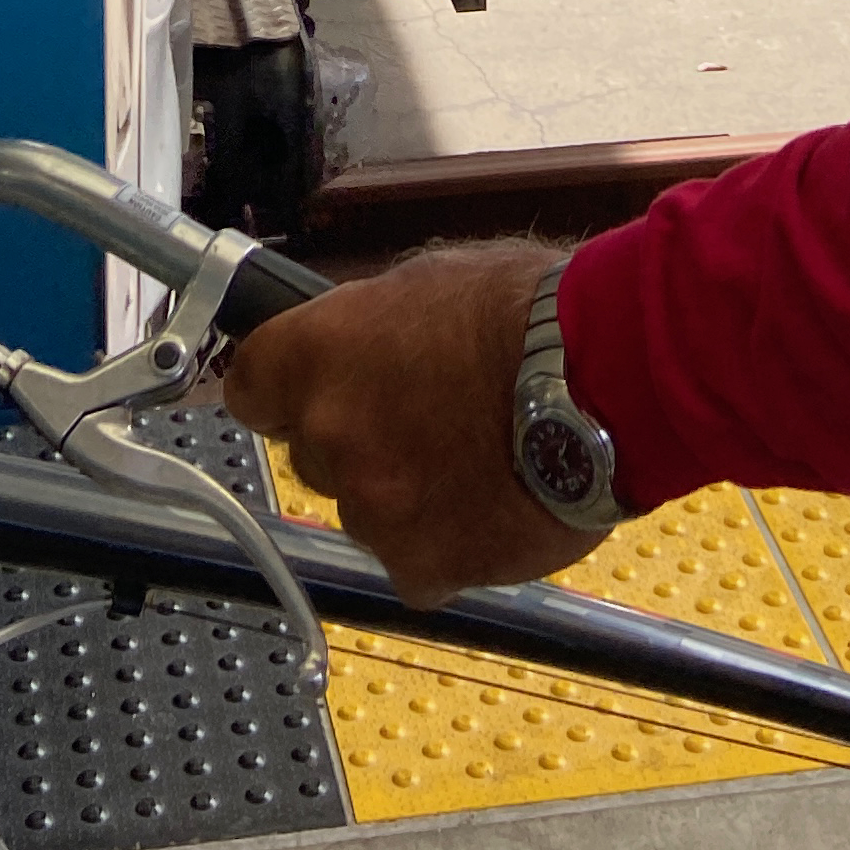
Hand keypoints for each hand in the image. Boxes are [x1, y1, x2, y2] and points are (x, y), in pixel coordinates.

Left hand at [220, 240, 607, 607]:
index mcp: (315, 354)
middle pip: (314, 453)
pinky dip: (445, 545)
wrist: (599, 382)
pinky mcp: (421, 567)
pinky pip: (414, 565)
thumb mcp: (426, 282)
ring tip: (472, 461)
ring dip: (403, 495)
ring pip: (366, 511)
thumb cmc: (523, 314)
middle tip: (420, 421)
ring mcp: (371, 509)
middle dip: (355, 441)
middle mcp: (328, 435)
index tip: (308, 390)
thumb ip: (368, 325)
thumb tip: (354, 344)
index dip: (283, 389)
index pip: (250, 386)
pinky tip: (490, 507)